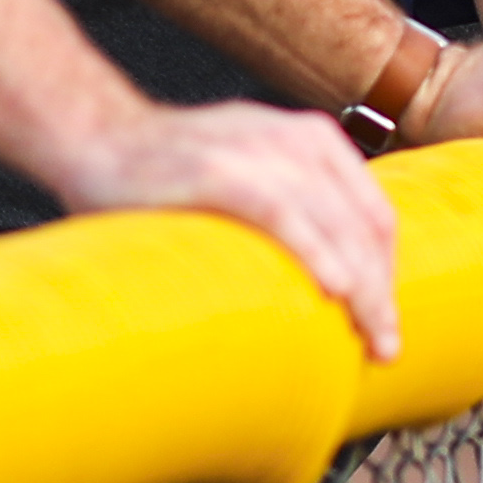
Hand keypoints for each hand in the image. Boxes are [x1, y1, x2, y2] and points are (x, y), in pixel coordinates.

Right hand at [43, 101, 406, 359]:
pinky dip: (316, 251)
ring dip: (363, 288)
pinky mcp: (216, 170)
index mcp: (312, 142)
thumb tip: (333, 282)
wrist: (93, 135)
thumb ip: (293, 209)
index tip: (388, 320)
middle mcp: (294, 140)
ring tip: (371, 338)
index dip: (390, 272)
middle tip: (386, 346)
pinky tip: (335, 290)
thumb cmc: (169, 173)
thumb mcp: (249, 174)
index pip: (374, 214)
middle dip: (383, 291)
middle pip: (364, 225)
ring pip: (335, 223)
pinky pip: (283, 213)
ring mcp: (257, 151)